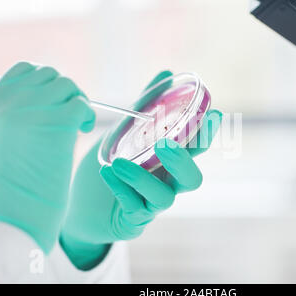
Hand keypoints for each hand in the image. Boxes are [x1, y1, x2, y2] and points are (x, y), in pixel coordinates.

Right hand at [0, 62, 94, 252]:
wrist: (14, 224)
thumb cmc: (13, 195)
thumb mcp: (1, 148)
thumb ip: (16, 120)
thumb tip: (51, 101)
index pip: (21, 72)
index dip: (45, 84)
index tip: (56, 104)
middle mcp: (3, 108)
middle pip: (47, 74)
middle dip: (64, 92)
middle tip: (71, 117)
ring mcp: (28, 114)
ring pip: (66, 85)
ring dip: (77, 103)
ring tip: (77, 127)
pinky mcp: (55, 125)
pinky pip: (80, 104)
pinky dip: (86, 115)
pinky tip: (82, 132)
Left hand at [60, 71, 221, 269]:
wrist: (82, 203)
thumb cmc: (112, 165)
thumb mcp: (125, 133)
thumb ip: (145, 107)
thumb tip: (165, 74)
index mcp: (170, 162)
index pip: (196, 148)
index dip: (207, 133)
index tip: (212, 112)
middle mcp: (167, 184)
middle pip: (191, 179)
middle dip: (183, 161)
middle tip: (164, 145)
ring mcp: (152, 205)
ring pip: (163, 198)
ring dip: (142, 178)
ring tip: (118, 162)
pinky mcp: (133, 221)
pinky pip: (134, 207)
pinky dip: (120, 188)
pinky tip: (106, 172)